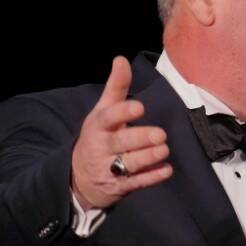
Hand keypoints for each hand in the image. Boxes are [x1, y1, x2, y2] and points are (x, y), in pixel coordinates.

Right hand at [72, 57, 171, 210]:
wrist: (78, 178)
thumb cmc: (98, 137)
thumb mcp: (101, 112)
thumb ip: (115, 88)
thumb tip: (121, 59)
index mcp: (98, 126)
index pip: (108, 118)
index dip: (123, 113)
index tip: (139, 107)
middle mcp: (102, 147)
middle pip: (121, 143)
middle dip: (140, 139)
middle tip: (160, 134)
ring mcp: (110, 168)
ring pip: (129, 164)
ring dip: (148, 158)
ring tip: (164, 149)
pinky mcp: (119, 186)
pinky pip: (136, 183)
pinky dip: (151, 178)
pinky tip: (166, 170)